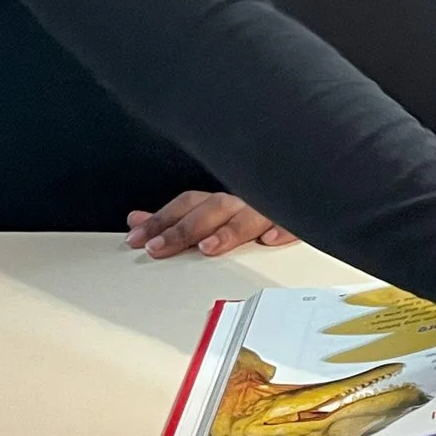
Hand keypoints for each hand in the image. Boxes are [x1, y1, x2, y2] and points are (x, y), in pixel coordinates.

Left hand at [126, 190, 299, 257]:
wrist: (299, 188)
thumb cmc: (252, 208)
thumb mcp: (209, 214)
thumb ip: (173, 220)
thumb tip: (136, 220)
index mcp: (223, 201)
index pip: (187, 204)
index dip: (161, 220)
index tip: (136, 238)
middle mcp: (244, 201)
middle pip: (212, 209)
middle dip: (183, 228)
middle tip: (158, 248)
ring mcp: (270, 210)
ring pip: (248, 215)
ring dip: (228, 230)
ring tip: (208, 247)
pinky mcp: (297, 218)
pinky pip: (292, 222)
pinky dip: (281, 229)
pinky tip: (269, 239)